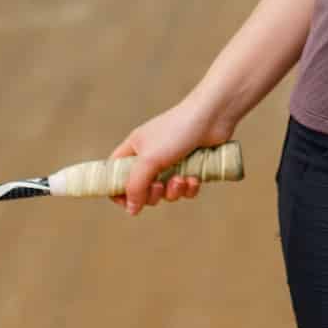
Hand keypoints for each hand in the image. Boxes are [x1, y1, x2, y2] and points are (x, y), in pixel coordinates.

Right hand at [104, 97, 235, 216]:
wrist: (212, 117)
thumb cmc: (177, 132)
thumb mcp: (149, 160)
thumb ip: (135, 186)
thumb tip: (131, 210)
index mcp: (134, 149)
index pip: (115, 173)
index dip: (118, 190)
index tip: (128, 201)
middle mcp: (150, 156)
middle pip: (142, 189)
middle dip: (152, 194)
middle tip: (160, 186)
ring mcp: (171, 162)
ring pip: (165, 192)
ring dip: (174, 192)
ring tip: (182, 179)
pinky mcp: (191, 166)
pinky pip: (184, 189)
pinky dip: (189, 188)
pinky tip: (195, 179)